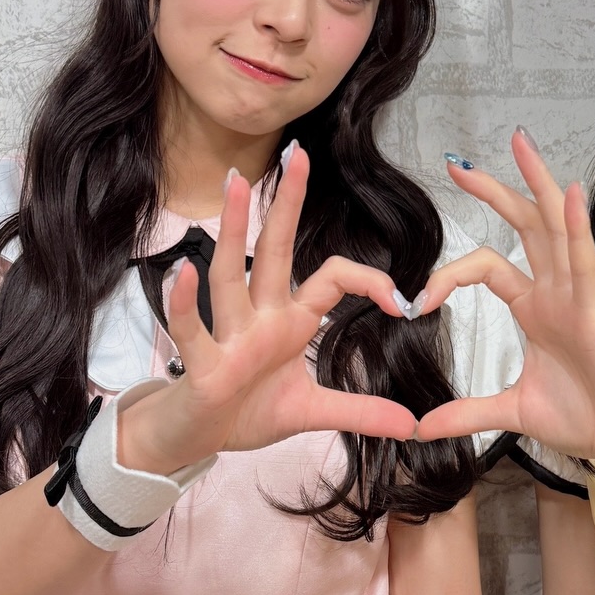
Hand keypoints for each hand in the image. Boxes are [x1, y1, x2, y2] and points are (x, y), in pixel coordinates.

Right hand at [118, 145, 416, 475]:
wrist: (195, 440)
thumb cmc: (246, 412)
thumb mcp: (312, 412)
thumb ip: (359, 411)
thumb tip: (411, 425)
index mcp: (288, 321)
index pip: (332, 280)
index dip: (368, 281)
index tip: (402, 304)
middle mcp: (258, 317)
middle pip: (275, 250)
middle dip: (287, 204)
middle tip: (299, 155)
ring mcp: (227, 336)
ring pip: (229, 276)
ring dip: (233, 231)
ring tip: (234, 184)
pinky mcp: (200, 365)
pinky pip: (190, 328)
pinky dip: (184, 302)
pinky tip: (182, 271)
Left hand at [414, 132, 594, 490]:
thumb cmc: (585, 418)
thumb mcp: (511, 412)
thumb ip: (467, 413)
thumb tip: (420, 428)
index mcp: (535, 309)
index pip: (486, 266)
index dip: (449, 273)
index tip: (418, 301)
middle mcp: (555, 292)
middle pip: (523, 226)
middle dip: (492, 191)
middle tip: (456, 164)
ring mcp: (576, 296)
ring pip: (555, 227)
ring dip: (538, 184)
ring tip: (520, 143)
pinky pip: (585, 260)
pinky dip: (576, 227)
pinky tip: (570, 194)